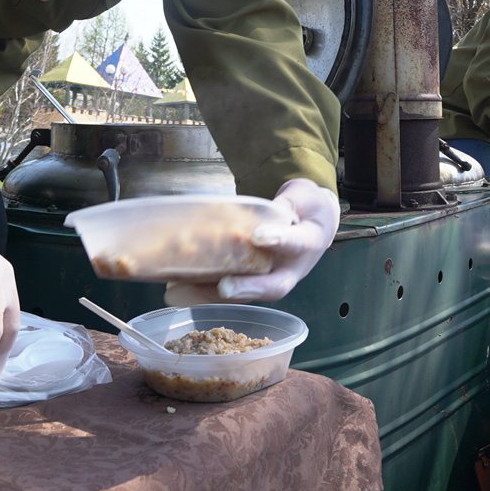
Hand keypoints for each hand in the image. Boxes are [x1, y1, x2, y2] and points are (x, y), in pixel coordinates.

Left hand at [165, 179, 341, 304]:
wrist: (314, 225)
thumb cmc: (306, 208)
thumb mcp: (302, 196)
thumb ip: (284, 202)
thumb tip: (259, 214)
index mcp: (308, 243)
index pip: (295, 243)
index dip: (278, 240)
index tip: (257, 236)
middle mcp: (291, 269)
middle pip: (271, 287)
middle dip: (246, 288)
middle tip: (224, 287)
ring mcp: (272, 279)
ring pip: (245, 294)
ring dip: (213, 294)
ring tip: (181, 291)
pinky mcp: (253, 281)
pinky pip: (230, 290)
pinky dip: (205, 291)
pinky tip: (176, 288)